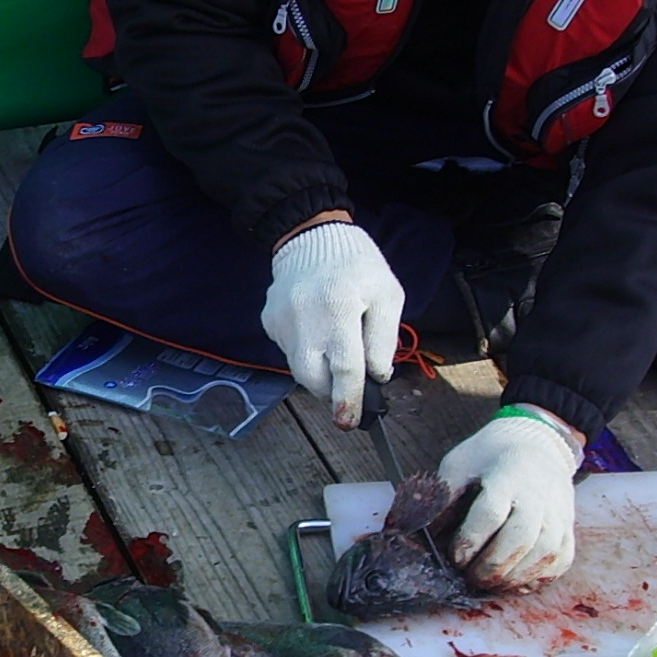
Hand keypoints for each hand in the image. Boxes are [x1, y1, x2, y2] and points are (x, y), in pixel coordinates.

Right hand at [261, 219, 402, 428]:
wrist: (310, 235)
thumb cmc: (356, 265)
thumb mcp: (387, 294)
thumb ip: (383, 338)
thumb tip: (376, 376)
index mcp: (338, 308)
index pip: (344, 367)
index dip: (349, 398)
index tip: (349, 421)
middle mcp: (303, 317)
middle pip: (313, 377)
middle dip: (331, 392)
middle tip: (348, 389)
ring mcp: (280, 321)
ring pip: (299, 368)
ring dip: (320, 370)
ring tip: (335, 346)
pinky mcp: (269, 322)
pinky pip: (289, 351)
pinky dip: (307, 352)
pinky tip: (317, 329)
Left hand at [435, 409, 581, 587]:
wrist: (538, 442)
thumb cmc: (491, 456)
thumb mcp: (458, 464)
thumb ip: (440, 497)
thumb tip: (414, 530)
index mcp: (505, 476)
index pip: (490, 513)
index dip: (470, 540)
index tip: (454, 557)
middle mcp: (537, 494)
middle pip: (521, 538)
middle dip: (493, 566)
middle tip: (471, 578)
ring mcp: (557, 511)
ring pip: (545, 553)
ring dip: (516, 577)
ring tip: (492, 585)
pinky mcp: (568, 525)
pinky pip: (562, 559)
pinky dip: (541, 577)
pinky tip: (518, 583)